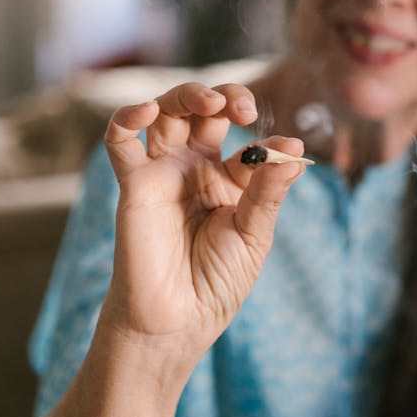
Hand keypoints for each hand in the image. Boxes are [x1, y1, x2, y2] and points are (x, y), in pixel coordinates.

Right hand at [101, 81, 304, 362]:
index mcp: (229, 180)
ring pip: (167, 114)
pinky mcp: (134, 184)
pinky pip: (120, 141)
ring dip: (186, 96)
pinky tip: (146, 110)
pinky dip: (127, 118)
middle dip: (224, 98)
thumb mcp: (254, 236)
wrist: (176, 320)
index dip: (269, 141)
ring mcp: (163, 172)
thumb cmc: (216, 282)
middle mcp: (195, 169)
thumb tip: (296, 153)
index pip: (249, 143)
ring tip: (210, 103)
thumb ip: (268, 192)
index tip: (290, 149)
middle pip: (204, 113)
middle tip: (244, 108)